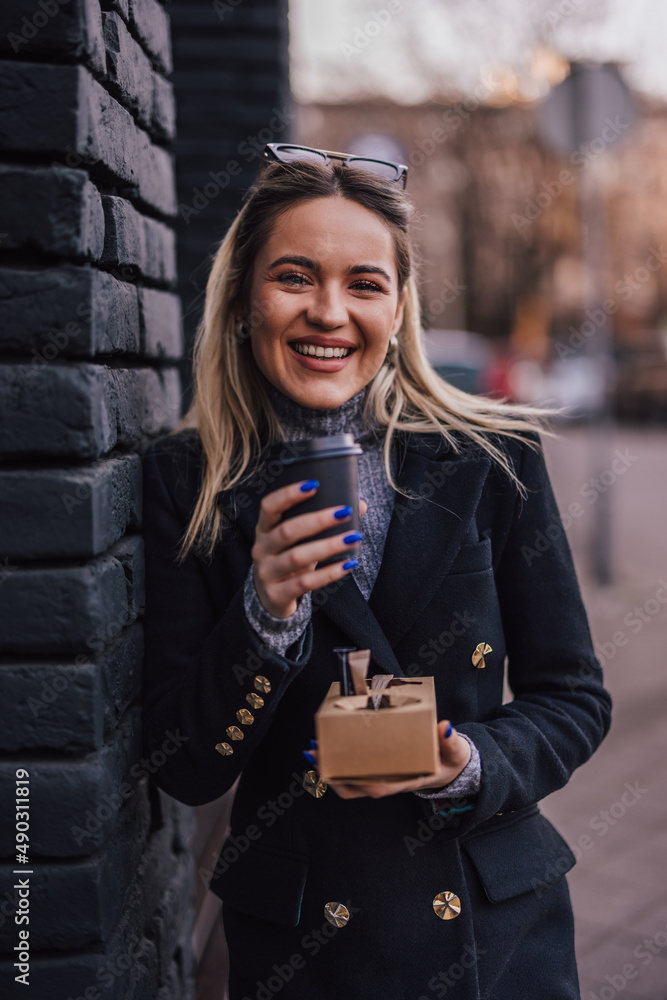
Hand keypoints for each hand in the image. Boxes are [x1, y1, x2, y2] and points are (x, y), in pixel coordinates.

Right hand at [252, 481, 367, 618]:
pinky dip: (329, 573)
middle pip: (287, 531)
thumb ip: (325, 522)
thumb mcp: (300, 540)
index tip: (315, 485)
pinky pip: (305, 583)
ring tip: (354, 538)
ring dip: (328, 546)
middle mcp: (261, 548)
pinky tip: (348, 564)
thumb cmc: (290, 558)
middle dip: (318, 520)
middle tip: (345, 512)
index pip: (269, 506)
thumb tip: (361, 504)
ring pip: (297, 557)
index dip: (289, 494)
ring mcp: (267, 573)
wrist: (270, 597)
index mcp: (264, 528)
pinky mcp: (276, 594)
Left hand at [304, 720, 470, 799]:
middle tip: (314, 749)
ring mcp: (383, 778)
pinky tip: (328, 749)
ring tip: (313, 749)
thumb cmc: (450, 760)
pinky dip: (338, 764)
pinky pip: (354, 773)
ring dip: (329, 768)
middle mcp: (391, 783)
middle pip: (355, 785)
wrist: (451, 768)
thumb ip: (451, 741)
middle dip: (332, 770)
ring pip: (350, 782)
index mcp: (407, 781)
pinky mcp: (379, 770)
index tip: (336, 766)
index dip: (354, 779)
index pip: (377, 786)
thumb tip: (444, 726)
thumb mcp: (455, 751)